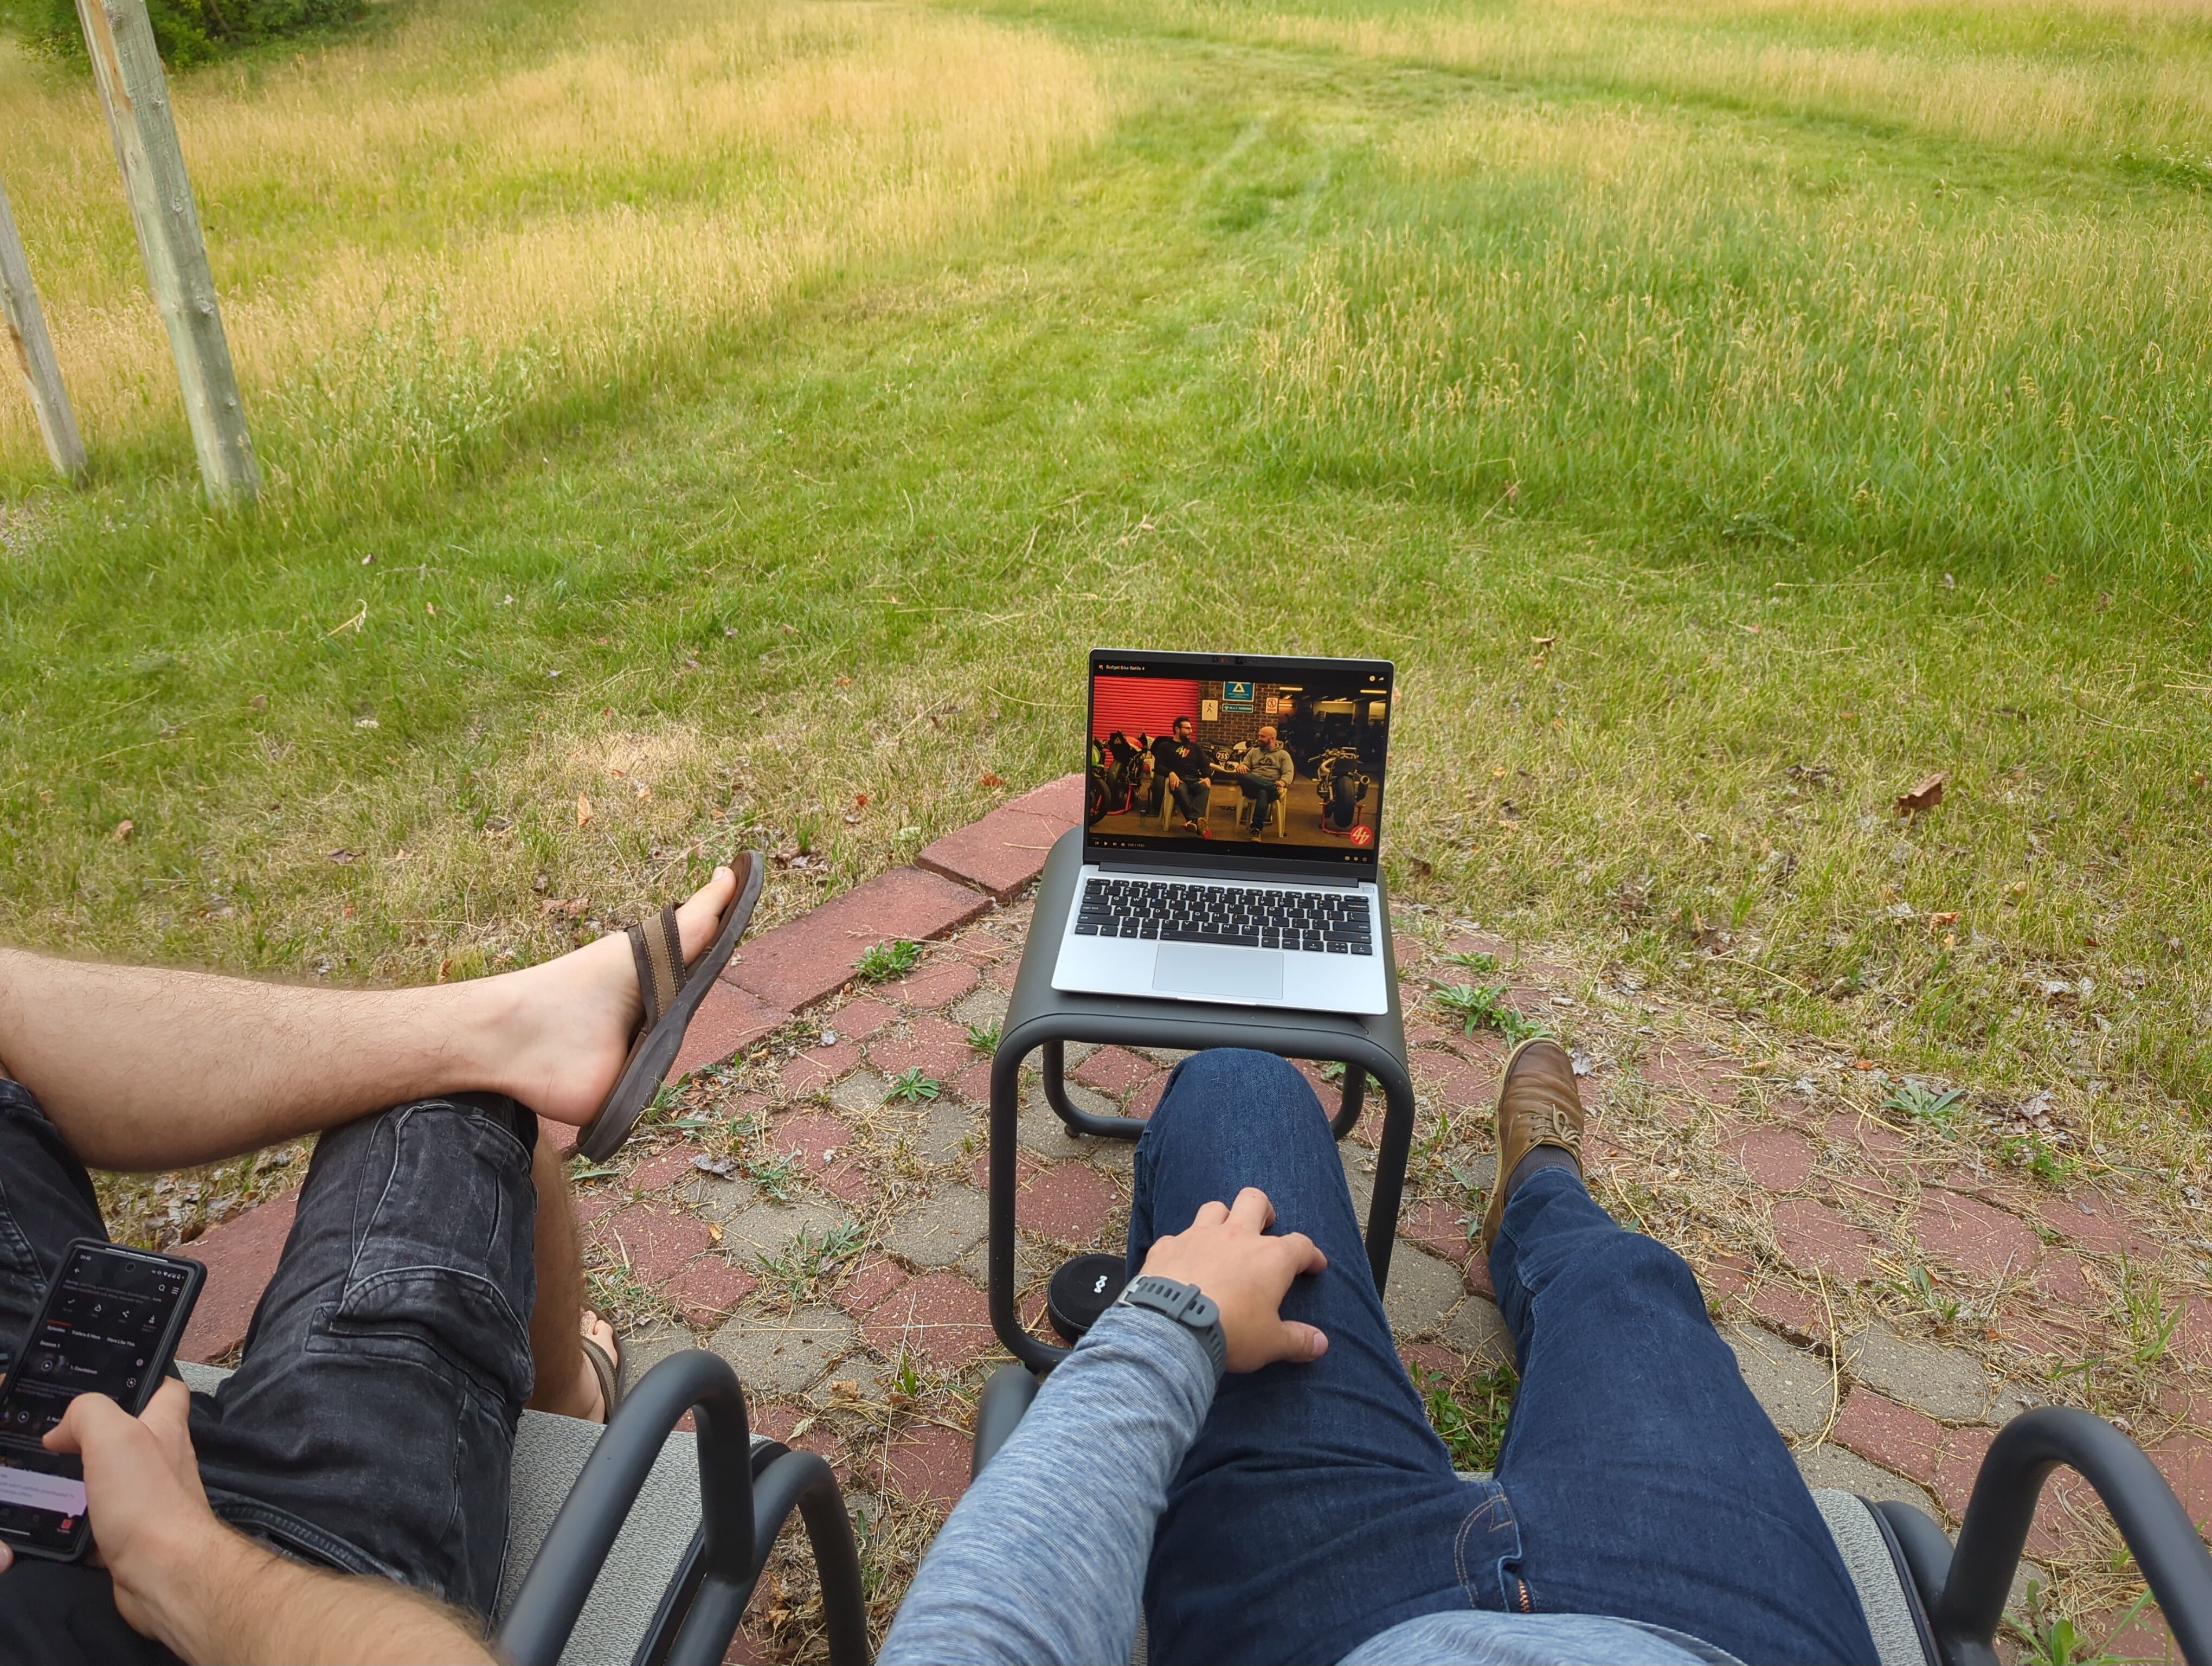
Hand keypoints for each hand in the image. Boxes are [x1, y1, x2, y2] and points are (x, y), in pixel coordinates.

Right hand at [43, 1380, 231, 1648]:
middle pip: (129, 1435)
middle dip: (92, 1436)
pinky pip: (98, 1518)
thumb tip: (62, 1428)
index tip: (103, 1385)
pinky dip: (75, 1517)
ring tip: (42, 1477)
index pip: (166, 1389)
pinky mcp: (132, 1533)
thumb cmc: (148, 1500)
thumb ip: (90, 1413)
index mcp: (166, 1427)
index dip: (141, 1380)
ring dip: (78, 1478)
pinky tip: (51, 1518)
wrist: (163, 1572)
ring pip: (109, 1478)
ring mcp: (149, 1497)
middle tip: (53, 1440)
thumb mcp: (115, 1436)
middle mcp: (163, 1459)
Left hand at [1139, 1188, 1327, 1370]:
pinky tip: (1182, 1261)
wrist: (1174, 1328)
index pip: (1301, 1245)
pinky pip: (1176, 1237)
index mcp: (1270, 1257)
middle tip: (1266, 1225)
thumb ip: (1298, 1340)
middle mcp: (1236, 1236)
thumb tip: (1321, 1343)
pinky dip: (1182, 1246)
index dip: (1311, 1254)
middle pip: (1254, 1201)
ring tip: (1224, 1235)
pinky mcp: (1168, 1246)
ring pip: (1214, 1209)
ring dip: (1222, 1218)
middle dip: (1264, 1210)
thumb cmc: (1231, 1331)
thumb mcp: (1271, 1342)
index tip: (1315, 1265)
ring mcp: (1199, 1236)